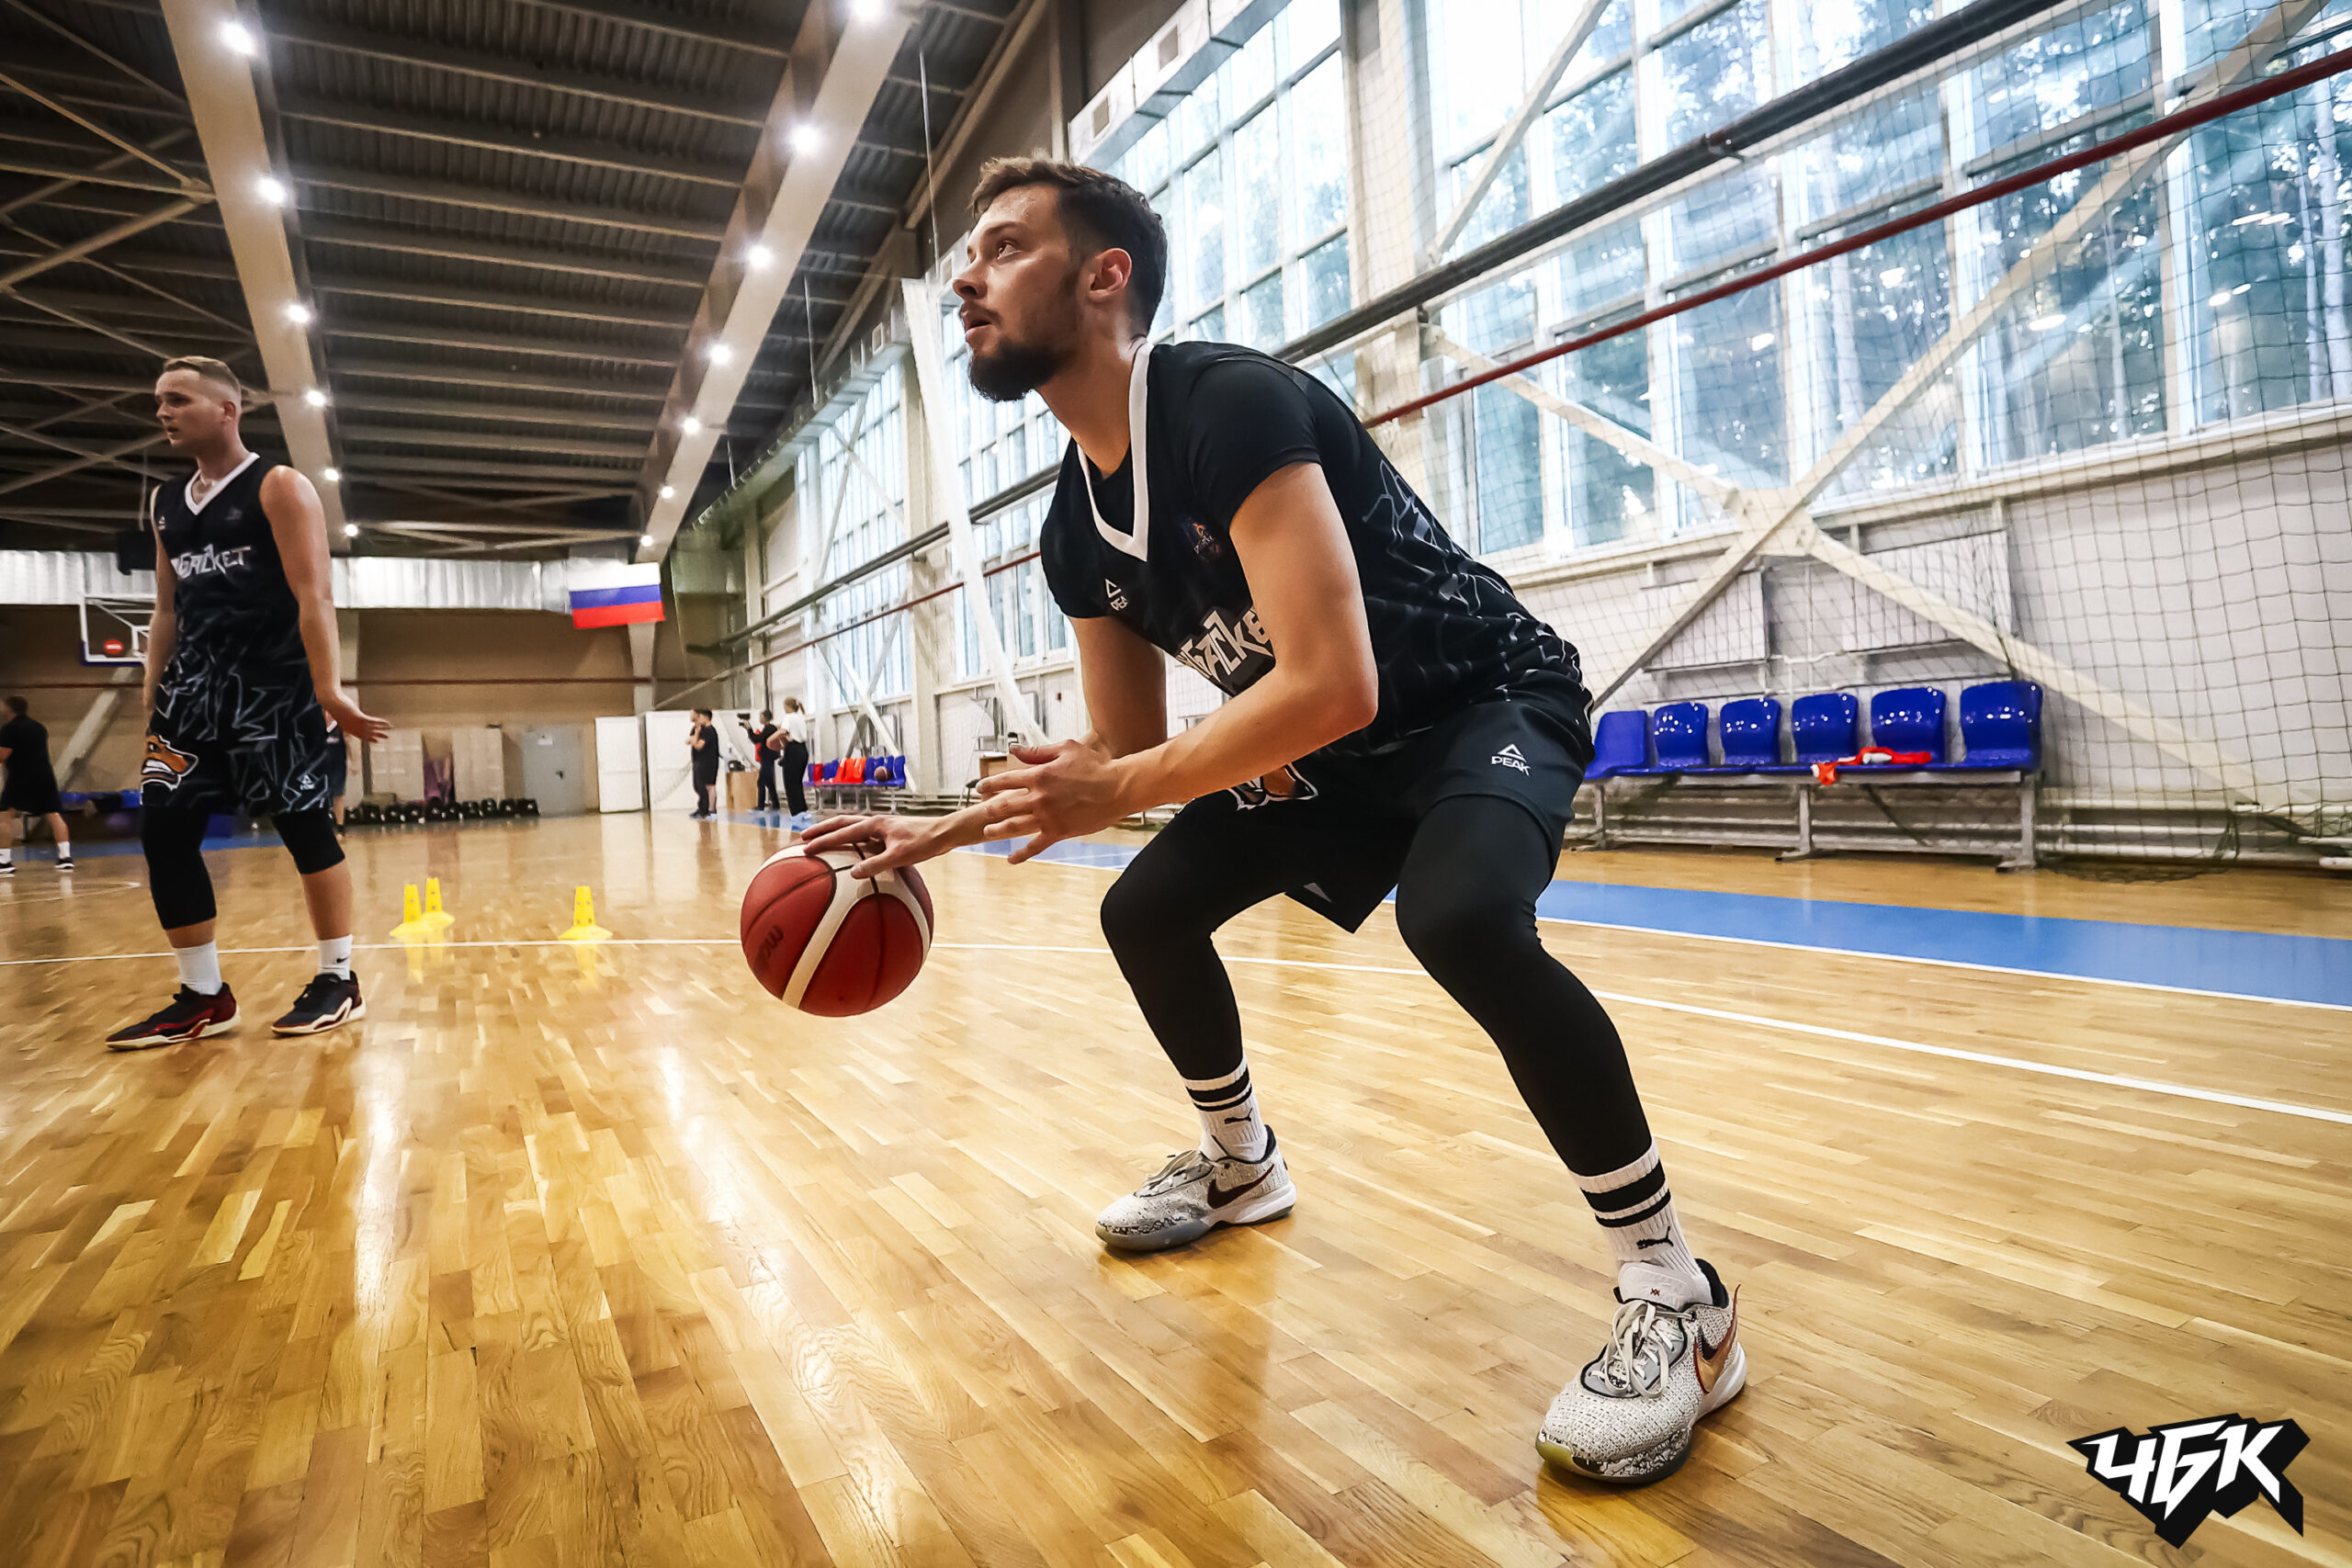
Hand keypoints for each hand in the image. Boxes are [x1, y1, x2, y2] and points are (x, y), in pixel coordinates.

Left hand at [319, 686, 388, 742]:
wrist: (331, 701)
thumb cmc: (332, 705)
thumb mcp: (334, 714)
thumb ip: (331, 720)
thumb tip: (327, 724)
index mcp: (347, 728)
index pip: (360, 735)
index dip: (369, 738)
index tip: (375, 740)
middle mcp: (353, 728)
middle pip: (368, 734)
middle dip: (378, 736)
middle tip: (386, 737)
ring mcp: (356, 723)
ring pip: (372, 729)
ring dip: (382, 730)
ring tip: (389, 731)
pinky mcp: (360, 717)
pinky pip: (373, 721)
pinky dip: (381, 723)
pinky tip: (387, 723)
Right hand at [797, 813, 942, 879]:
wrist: (945, 833)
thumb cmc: (925, 842)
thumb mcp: (900, 856)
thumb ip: (876, 864)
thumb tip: (852, 874)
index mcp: (875, 824)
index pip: (842, 832)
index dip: (823, 841)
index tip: (806, 848)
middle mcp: (876, 822)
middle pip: (841, 823)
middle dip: (822, 830)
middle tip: (803, 838)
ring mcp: (882, 827)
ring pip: (852, 828)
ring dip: (835, 833)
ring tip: (821, 840)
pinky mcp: (889, 834)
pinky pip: (864, 837)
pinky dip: (852, 841)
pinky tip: (851, 853)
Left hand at [973, 739, 1136, 863]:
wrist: (1117, 788)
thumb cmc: (1094, 765)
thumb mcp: (1065, 749)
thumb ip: (1037, 751)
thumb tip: (1014, 749)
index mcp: (1039, 775)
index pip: (1005, 781)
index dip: (989, 785)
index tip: (980, 788)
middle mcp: (1039, 797)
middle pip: (1004, 805)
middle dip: (990, 809)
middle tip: (983, 810)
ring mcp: (1047, 817)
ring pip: (1013, 827)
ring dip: (997, 830)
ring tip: (988, 832)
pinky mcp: (1058, 832)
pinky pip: (1035, 846)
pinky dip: (1021, 854)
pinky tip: (1011, 859)